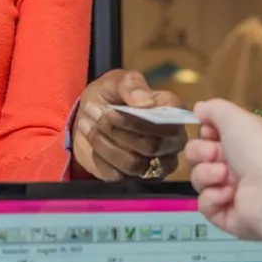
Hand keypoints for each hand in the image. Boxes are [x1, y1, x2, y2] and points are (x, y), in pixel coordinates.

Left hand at [71, 70, 187, 180]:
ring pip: (134, 163)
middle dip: (119, 129)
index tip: (114, 107)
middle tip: (98, 113)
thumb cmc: (110, 96)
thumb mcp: (115, 81)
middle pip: (153, 145)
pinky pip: (117, 175)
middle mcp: (170, 142)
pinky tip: (91, 137)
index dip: (144, 118)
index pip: (172, 121)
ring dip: (106, 142)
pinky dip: (99, 155)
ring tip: (89, 123)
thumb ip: (130, 85)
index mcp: (172, 113)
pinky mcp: (133, 179)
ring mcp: (154, 164)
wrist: (88, 116)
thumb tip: (145, 102)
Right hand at [186, 99, 261, 261]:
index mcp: (243, 141)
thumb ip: (214, 109)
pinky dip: (213, 198)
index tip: (210, 132)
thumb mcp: (235, 116)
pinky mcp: (227, 215)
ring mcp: (231, 191)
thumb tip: (199, 108)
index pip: (210, 135)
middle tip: (214, 154)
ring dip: (208, 174)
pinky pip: (205, 205)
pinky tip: (229, 195)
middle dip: (201, 152)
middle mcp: (237, 164)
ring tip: (226, 176)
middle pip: (199, 155)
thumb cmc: (258, 149)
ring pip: (199, 179)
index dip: (205, 132)